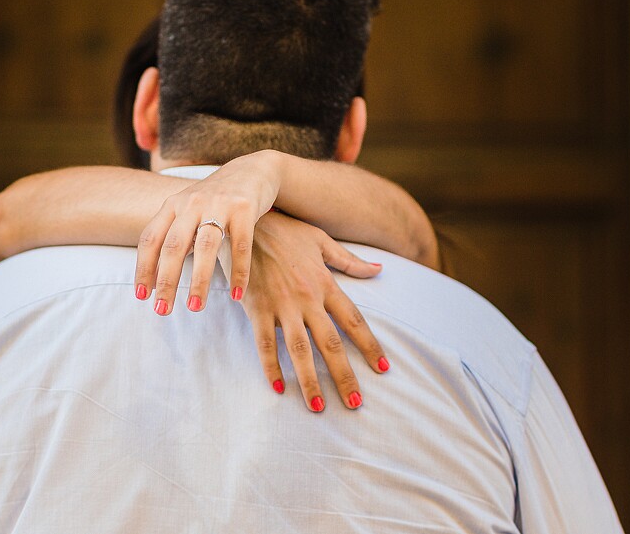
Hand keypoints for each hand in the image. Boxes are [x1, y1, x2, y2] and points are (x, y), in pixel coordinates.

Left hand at [134, 151, 382, 313]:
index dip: (143, 268)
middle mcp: (192, 203)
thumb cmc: (216, 199)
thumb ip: (173, 236)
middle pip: (174, 246)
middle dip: (166, 281)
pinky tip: (236, 295)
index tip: (141, 296)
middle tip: (162, 311)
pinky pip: (241, 246)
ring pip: (205, 247)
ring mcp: (219, 204)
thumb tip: (155, 278)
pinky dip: (238, 273)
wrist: (253, 169)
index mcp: (173, 205)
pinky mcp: (245, 208)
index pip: (150, 239)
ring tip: (194, 307)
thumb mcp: (188, 210)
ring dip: (199, 281)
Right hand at [242, 212, 389, 411]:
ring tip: (319, 407)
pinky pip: (265, 344)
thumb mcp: (321, 241)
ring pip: (300, 351)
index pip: (354, 321)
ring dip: (310, 381)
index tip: (383, 368)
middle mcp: (307, 299)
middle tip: (356, 404)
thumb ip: (350, 261)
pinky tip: (279, 389)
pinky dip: (271, 367)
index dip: (370, 346)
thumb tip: (380, 271)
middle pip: (331, 344)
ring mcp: (281, 306)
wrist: (246, 222)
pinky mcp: (257, 308)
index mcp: (325, 283)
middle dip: (344, 376)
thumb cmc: (285, 230)